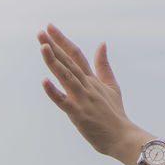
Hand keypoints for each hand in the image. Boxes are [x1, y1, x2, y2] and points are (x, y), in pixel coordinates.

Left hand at [38, 24, 140, 159]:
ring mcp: (83, 99)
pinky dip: (54, 92)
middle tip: (41, 31)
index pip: (77, 55)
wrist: (122, 137)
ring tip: (43, 47)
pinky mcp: (78, 113)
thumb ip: (103, 65)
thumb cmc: (115, 114)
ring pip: (66, 77)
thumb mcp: (111, 86)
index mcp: (92, 80)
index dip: (63, 40)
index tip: (49, 27)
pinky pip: (63, 101)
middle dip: (54, 46)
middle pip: (69, 62)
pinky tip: (44, 80)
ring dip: (55, 62)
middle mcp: (87, 86)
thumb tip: (101, 43)